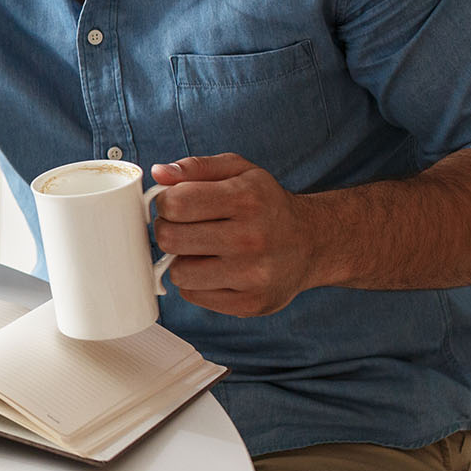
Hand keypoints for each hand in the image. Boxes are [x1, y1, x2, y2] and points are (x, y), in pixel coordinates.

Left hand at [150, 153, 322, 316]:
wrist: (312, 243)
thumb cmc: (266, 204)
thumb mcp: (239, 171)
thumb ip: (196, 167)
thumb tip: (158, 174)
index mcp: (247, 198)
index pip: (175, 204)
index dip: (165, 203)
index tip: (174, 205)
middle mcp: (252, 238)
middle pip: (170, 239)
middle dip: (168, 230)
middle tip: (183, 228)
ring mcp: (253, 275)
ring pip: (179, 273)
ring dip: (181, 260)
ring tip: (201, 250)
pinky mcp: (250, 304)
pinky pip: (194, 295)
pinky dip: (197, 282)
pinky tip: (215, 269)